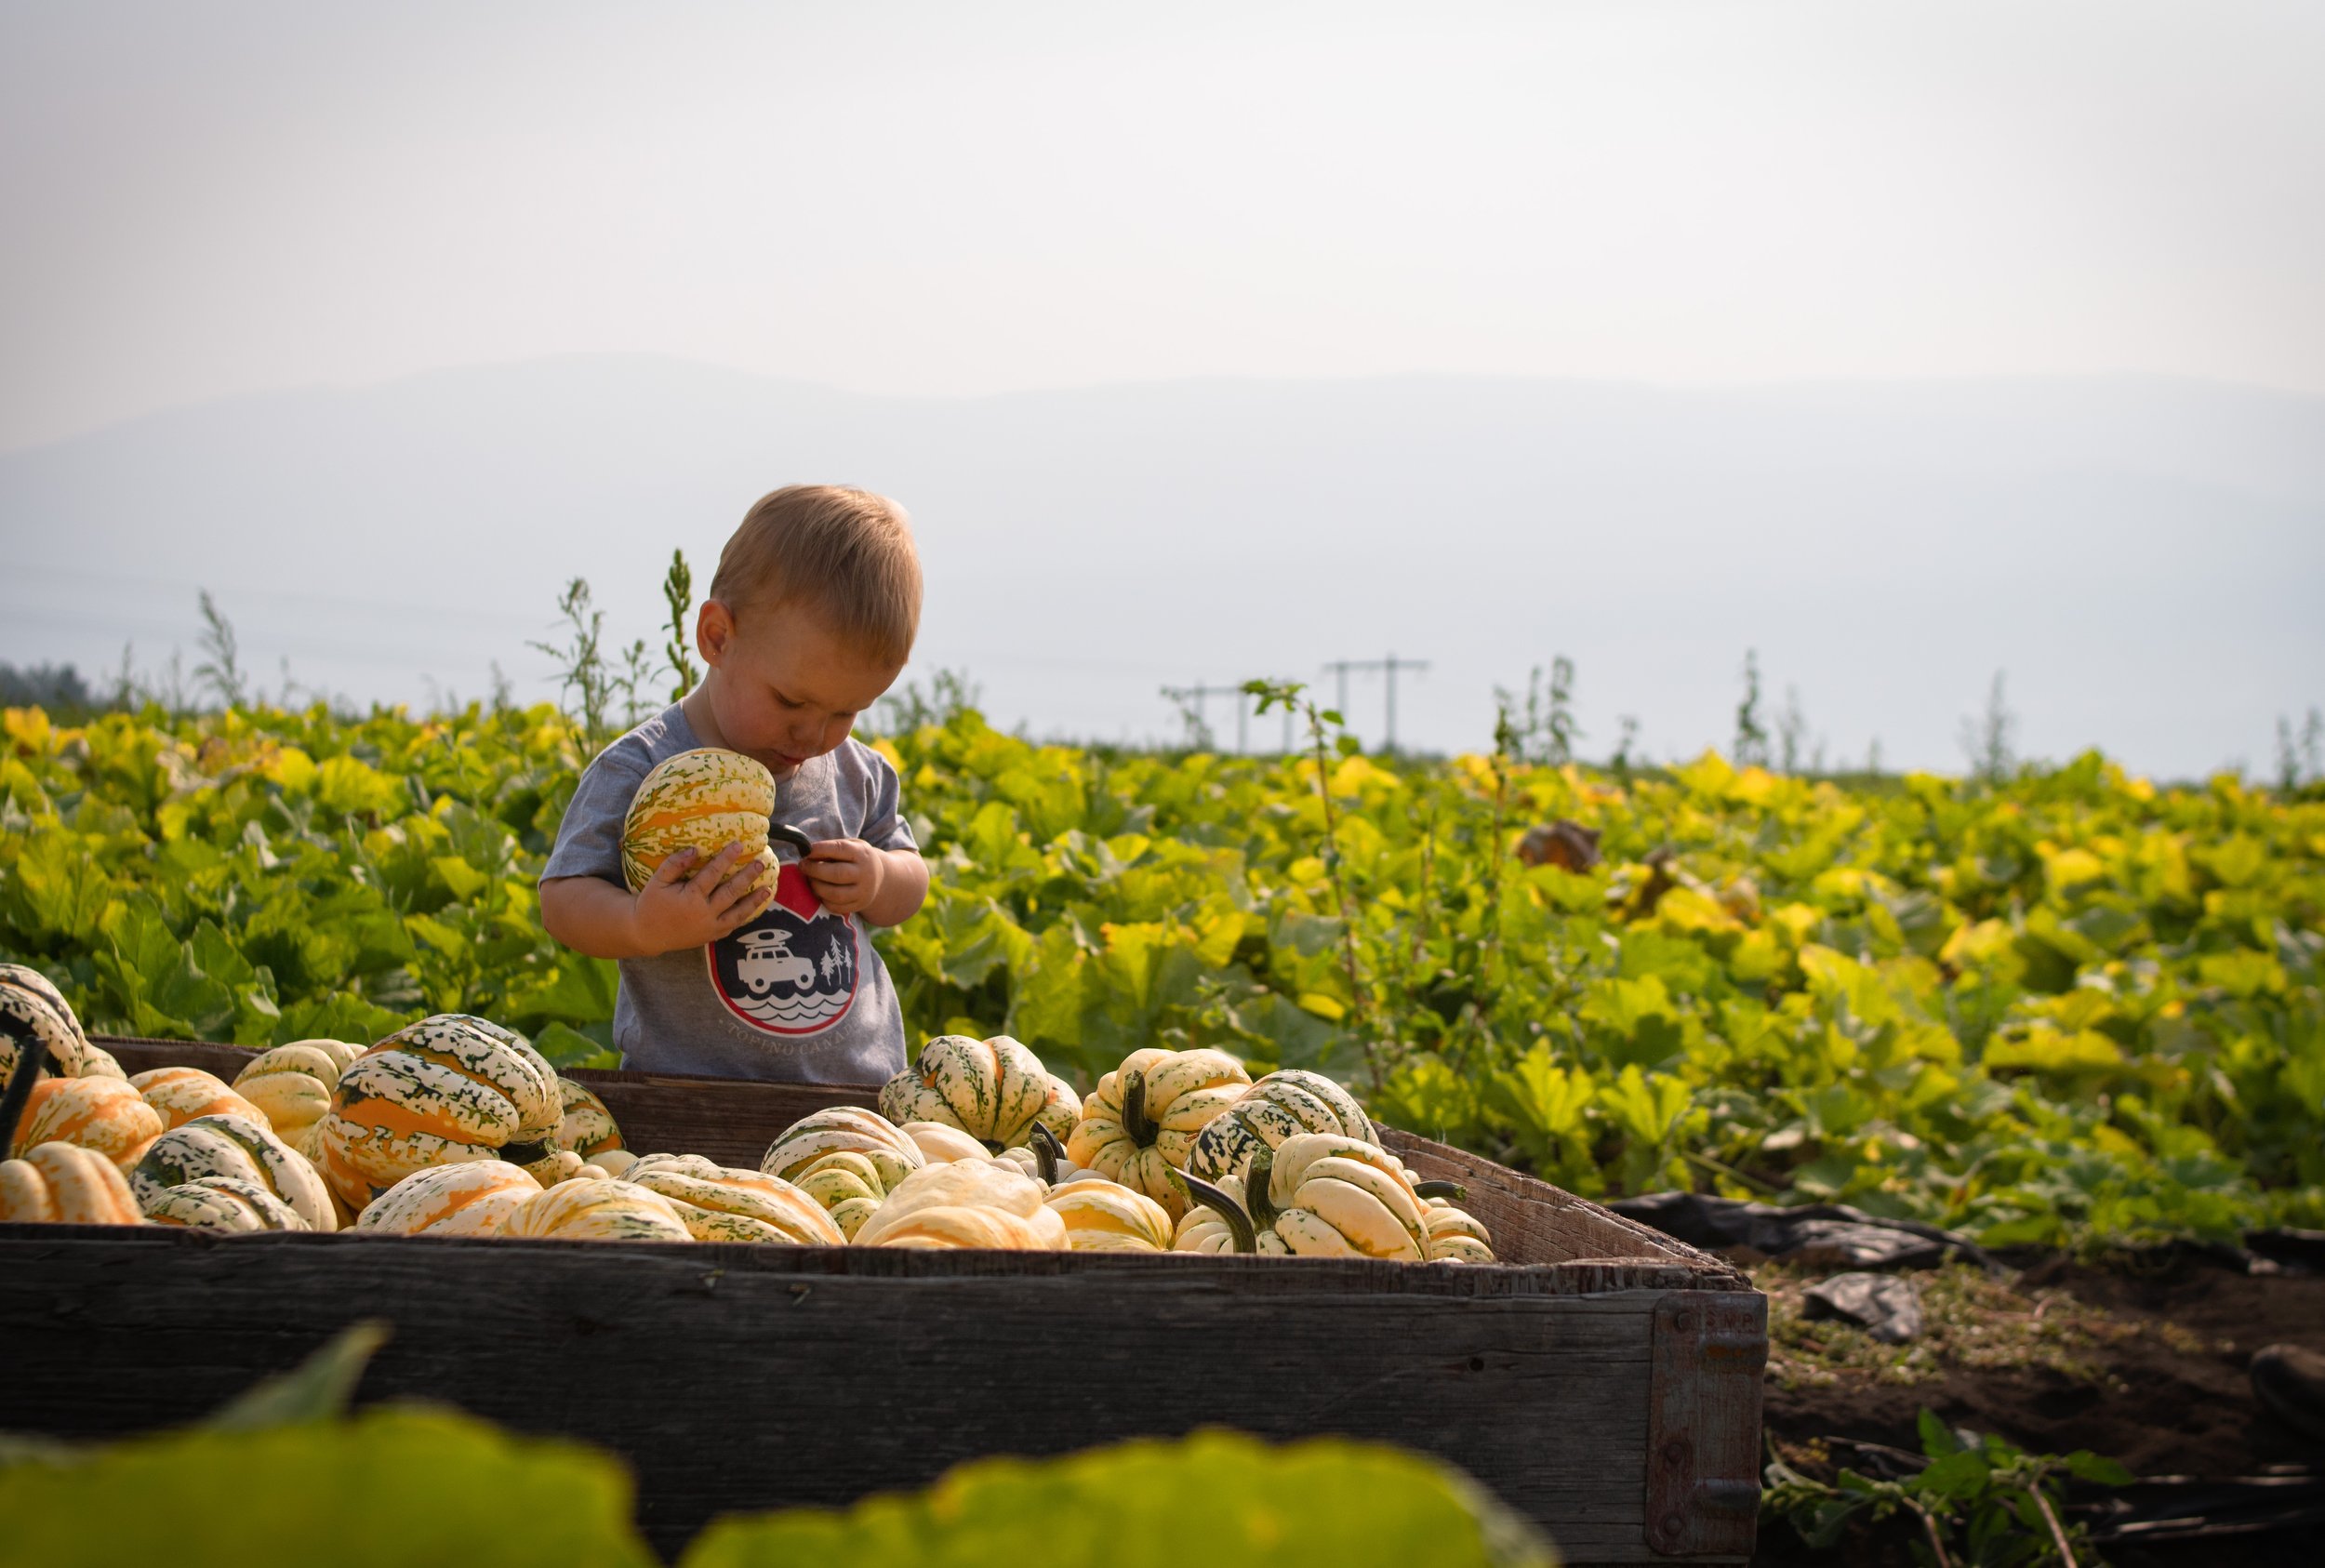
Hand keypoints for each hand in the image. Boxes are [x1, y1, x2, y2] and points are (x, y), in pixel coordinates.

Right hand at [628, 842, 770, 954]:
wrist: (646, 934)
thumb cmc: (651, 904)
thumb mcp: (658, 881)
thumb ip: (675, 864)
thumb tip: (695, 849)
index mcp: (690, 897)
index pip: (713, 874)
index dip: (726, 858)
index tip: (739, 844)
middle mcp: (703, 913)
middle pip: (730, 892)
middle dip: (747, 876)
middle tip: (761, 863)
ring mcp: (710, 927)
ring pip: (737, 913)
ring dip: (754, 900)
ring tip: (768, 888)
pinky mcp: (711, 936)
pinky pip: (733, 926)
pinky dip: (745, 916)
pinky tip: (755, 907)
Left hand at [800, 837, 885, 916]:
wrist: (878, 877)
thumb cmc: (855, 859)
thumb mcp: (850, 847)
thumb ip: (831, 848)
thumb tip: (807, 854)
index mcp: (862, 854)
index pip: (839, 849)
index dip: (820, 850)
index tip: (806, 851)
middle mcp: (865, 873)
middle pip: (837, 874)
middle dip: (814, 870)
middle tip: (802, 866)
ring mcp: (863, 892)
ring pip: (835, 894)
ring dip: (816, 887)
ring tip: (810, 879)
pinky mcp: (858, 905)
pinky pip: (835, 907)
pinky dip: (823, 900)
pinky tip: (819, 891)